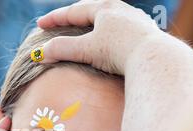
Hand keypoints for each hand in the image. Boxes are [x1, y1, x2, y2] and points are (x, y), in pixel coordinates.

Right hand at [36, 0, 162, 74]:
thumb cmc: (119, 51)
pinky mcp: (146, 34)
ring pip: (111, 18)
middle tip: (63, 20)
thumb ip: (62, 50)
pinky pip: (124, 30)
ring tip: (88, 28)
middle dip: (75, 15)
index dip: (55, 18)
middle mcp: (122, 10)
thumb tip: (39, 55)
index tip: (40, 24)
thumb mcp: (86, 50)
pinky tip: (113, 41)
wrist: (153, 59)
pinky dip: (111, 34)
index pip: (73, 11)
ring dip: (96, 23)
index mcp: (105, 9)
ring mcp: (136, 21)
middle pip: (93, 9)